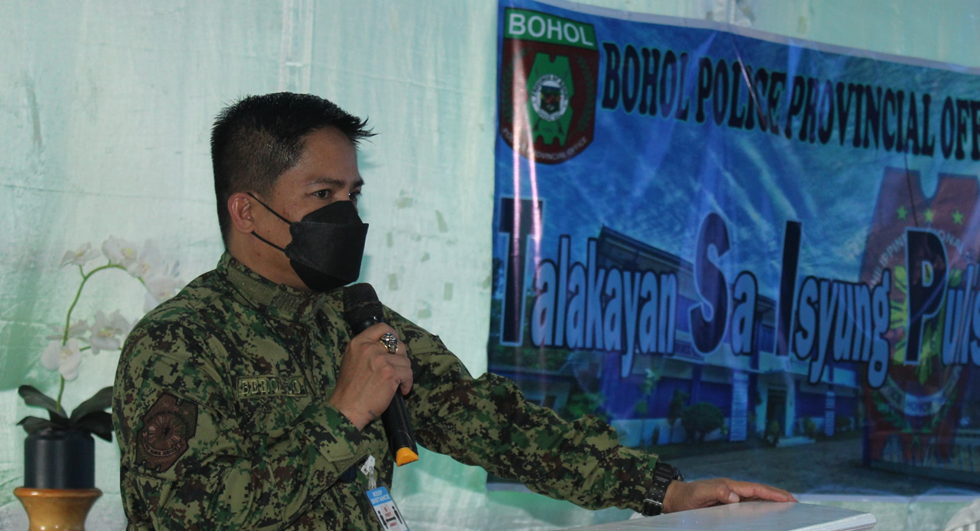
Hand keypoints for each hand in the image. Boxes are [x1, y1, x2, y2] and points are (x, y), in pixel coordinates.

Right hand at [328, 323, 412, 430]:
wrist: (347, 407)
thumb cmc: (349, 388)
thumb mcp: (351, 360)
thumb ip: (366, 350)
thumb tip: (386, 346)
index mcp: (359, 342)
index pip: (382, 328)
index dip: (393, 335)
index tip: (395, 345)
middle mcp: (370, 348)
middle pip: (398, 345)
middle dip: (401, 358)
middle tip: (397, 369)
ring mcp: (381, 360)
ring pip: (405, 361)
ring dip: (404, 373)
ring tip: (398, 383)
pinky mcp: (390, 373)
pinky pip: (408, 374)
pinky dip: (407, 383)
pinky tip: (402, 390)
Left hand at [662, 478, 796, 512]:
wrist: (674, 498)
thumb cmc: (686, 496)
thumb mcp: (700, 494)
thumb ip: (717, 492)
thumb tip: (736, 497)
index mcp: (730, 486)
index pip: (756, 489)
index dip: (772, 493)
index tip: (789, 498)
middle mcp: (733, 491)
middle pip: (760, 492)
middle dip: (777, 496)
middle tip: (795, 503)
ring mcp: (731, 498)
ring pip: (756, 499)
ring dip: (771, 502)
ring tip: (787, 508)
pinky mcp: (727, 505)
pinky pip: (747, 506)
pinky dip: (759, 508)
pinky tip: (766, 515)